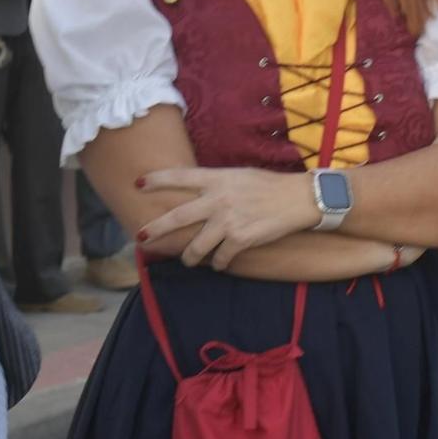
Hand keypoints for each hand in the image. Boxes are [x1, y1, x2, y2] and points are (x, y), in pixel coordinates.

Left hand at [134, 166, 321, 270]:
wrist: (298, 199)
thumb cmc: (269, 185)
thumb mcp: (239, 176)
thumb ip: (216, 185)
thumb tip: (196, 196)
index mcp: (217, 179)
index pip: (180, 176)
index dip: (157, 180)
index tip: (139, 184)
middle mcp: (218, 199)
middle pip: (178, 216)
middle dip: (156, 229)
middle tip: (141, 237)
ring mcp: (228, 220)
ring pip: (197, 246)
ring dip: (190, 257)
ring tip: (188, 261)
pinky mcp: (240, 239)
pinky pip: (220, 258)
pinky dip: (219, 262)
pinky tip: (220, 262)